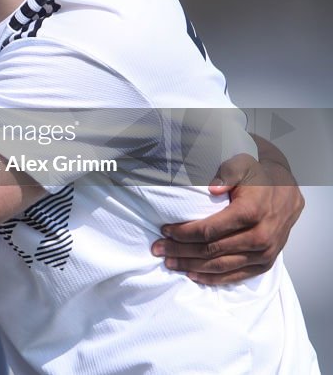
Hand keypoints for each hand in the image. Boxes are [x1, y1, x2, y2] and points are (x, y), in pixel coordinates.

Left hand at [153, 151, 303, 284]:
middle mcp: (259, 237)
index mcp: (251, 213)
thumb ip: (227, 173)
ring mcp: (264, 254)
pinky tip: (194, 276)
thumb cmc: (258, 178)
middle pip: (211, 250)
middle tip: (158, 249)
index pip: (210, 230)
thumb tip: (212, 187)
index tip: (165, 231)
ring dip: (192, 267)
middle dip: (181, 251)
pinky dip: (214, 279)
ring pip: (221, 266)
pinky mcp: (265, 264)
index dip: (184, 233)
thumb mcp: (243, 165)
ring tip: (170, 263)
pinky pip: (236, 276)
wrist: (287, 193)